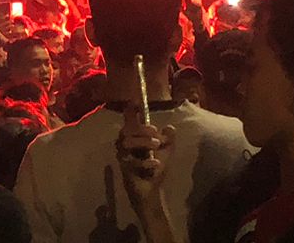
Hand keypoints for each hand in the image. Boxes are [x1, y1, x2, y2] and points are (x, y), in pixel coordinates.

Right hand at [115, 107, 175, 226]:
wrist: (151, 192)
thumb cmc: (155, 170)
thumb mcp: (166, 152)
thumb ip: (169, 139)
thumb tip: (169, 127)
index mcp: (134, 139)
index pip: (128, 122)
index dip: (130, 111)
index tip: (134, 102)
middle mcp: (125, 146)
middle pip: (126, 130)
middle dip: (142, 129)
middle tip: (156, 135)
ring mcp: (123, 158)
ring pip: (125, 143)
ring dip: (142, 142)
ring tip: (156, 146)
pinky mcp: (125, 171)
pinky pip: (131, 163)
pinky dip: (145, 162)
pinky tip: (156, 164)